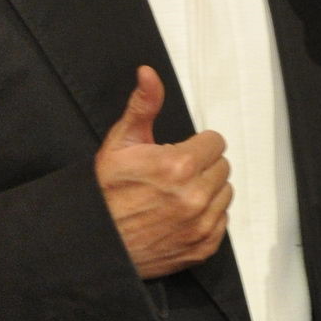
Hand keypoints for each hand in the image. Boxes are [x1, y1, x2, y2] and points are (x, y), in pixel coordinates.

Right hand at [95, 67, 231, 278]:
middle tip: (175, 173)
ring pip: (225, 193)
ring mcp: (200, 224)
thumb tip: (149, 75)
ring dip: (207, 190)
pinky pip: (222, 221)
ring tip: (178, 193)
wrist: (96, 240)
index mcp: (178, 166)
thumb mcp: (120, 142)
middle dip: (202, 165)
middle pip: (223, 166)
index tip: (179, 152)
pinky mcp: (202, 246)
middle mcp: (194, 197)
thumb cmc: (106, 192)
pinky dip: (207, 216)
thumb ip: (144, 105)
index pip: (216, 142)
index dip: (196, 144)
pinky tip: (182, 214)